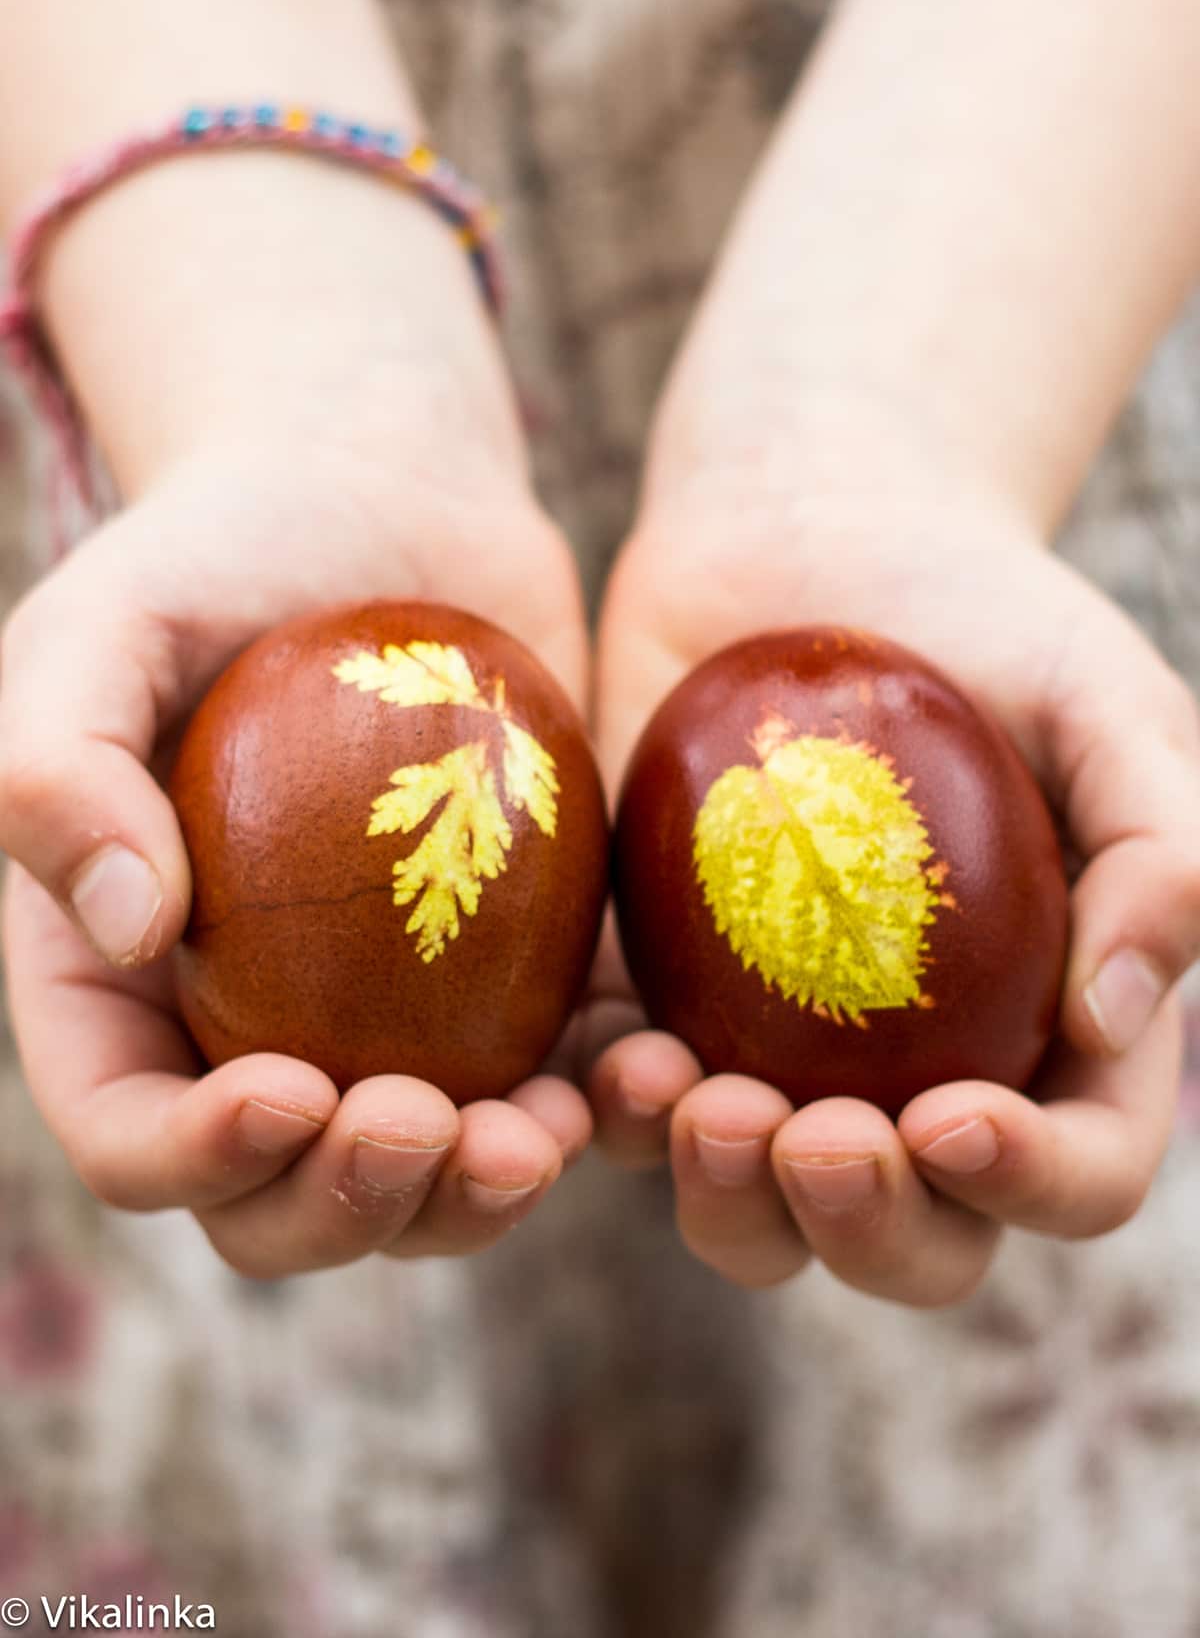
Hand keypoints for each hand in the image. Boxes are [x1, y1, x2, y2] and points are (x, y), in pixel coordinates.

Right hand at [0, 167, 592, 1274]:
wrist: (381, 499)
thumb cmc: (215, 555)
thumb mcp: (98, 630)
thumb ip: (58, 771)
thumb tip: (131, 932)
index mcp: (123, 985)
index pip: (131, 1128)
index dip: (193, 1157)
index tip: (286, 1095)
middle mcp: (248, 1028)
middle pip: (281, 1197)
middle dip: (348, 1208)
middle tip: (425, 1129)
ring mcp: (385, 1016)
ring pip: (426, 1174)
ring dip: (478, 1197)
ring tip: (541, 1133)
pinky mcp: (512, 973)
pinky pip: (553, 1077)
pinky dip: (596, 1106)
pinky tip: (644, 1073)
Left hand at [588, 468, 1191, 1301]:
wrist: (804, 530)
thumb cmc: (982, 610)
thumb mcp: (1106, 702)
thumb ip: (1159, 852)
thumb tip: (1113, 1019)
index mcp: (1055, 1028)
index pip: (1078, 1166)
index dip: (1030, 1183)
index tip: (952, 1120)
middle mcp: (923, 1071)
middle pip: (918, 1237)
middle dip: (871, 1228)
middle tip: (812, 1137)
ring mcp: (783, 1050)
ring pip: (763, 1211)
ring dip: (733, 1205)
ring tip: (698, 1104)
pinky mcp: (658, 998)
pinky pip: (633, 1109)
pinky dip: (623, 1119)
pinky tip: (618, 1061)